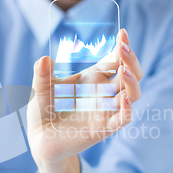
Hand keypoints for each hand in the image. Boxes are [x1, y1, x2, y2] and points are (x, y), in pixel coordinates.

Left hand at [27, 29, 142, 172]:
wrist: (40, 139)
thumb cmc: (44, 110)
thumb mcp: (40, 89)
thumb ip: (41, 75)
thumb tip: (43, 59)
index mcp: (93, 78)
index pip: (115, 60)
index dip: (122, 47)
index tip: (122, 34)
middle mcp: (103, 93)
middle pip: (131, 74)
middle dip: (131, 60)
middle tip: (124, 48)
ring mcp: (106, 111)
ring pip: (132, 94)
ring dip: (132, 81)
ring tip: (124, 70)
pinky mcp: (103, 129)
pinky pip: (123, 119)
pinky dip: (127, 110)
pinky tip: (124, 99)